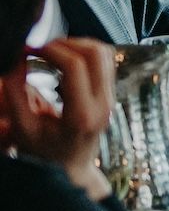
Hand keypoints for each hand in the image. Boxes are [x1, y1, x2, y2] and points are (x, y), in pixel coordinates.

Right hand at [0, 38, 115, 198]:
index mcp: (82, 116)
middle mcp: (102, 105)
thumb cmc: (44, 152)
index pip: (75, 66)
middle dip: (65, 43)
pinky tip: (63, 60)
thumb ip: (16, 93)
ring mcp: (110, 98)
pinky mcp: (111, 93)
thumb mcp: (23, 127)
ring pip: (103, 52)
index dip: (51, 50)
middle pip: (94, 53)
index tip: (30, 50)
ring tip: (51, 53)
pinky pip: (104, 60)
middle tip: (41, 49)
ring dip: (76, 44)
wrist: (71, 167)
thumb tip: (16, 58)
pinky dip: (84, 51)